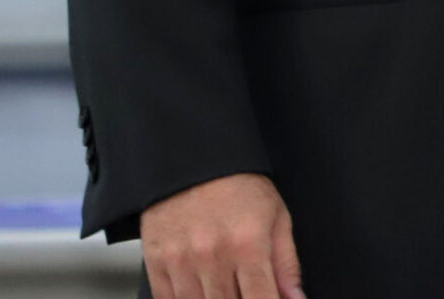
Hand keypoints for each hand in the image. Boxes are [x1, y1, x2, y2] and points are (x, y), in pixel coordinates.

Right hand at [140, 173, 305, 298]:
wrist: (193, 158)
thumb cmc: (238, 185)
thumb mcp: (276, 216)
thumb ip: (286, 264)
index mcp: (248, 244)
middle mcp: (213, 255)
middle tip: (244, 289)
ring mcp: (181, 261)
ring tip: (225, 286)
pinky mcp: (156, 261)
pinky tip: (200, 290)